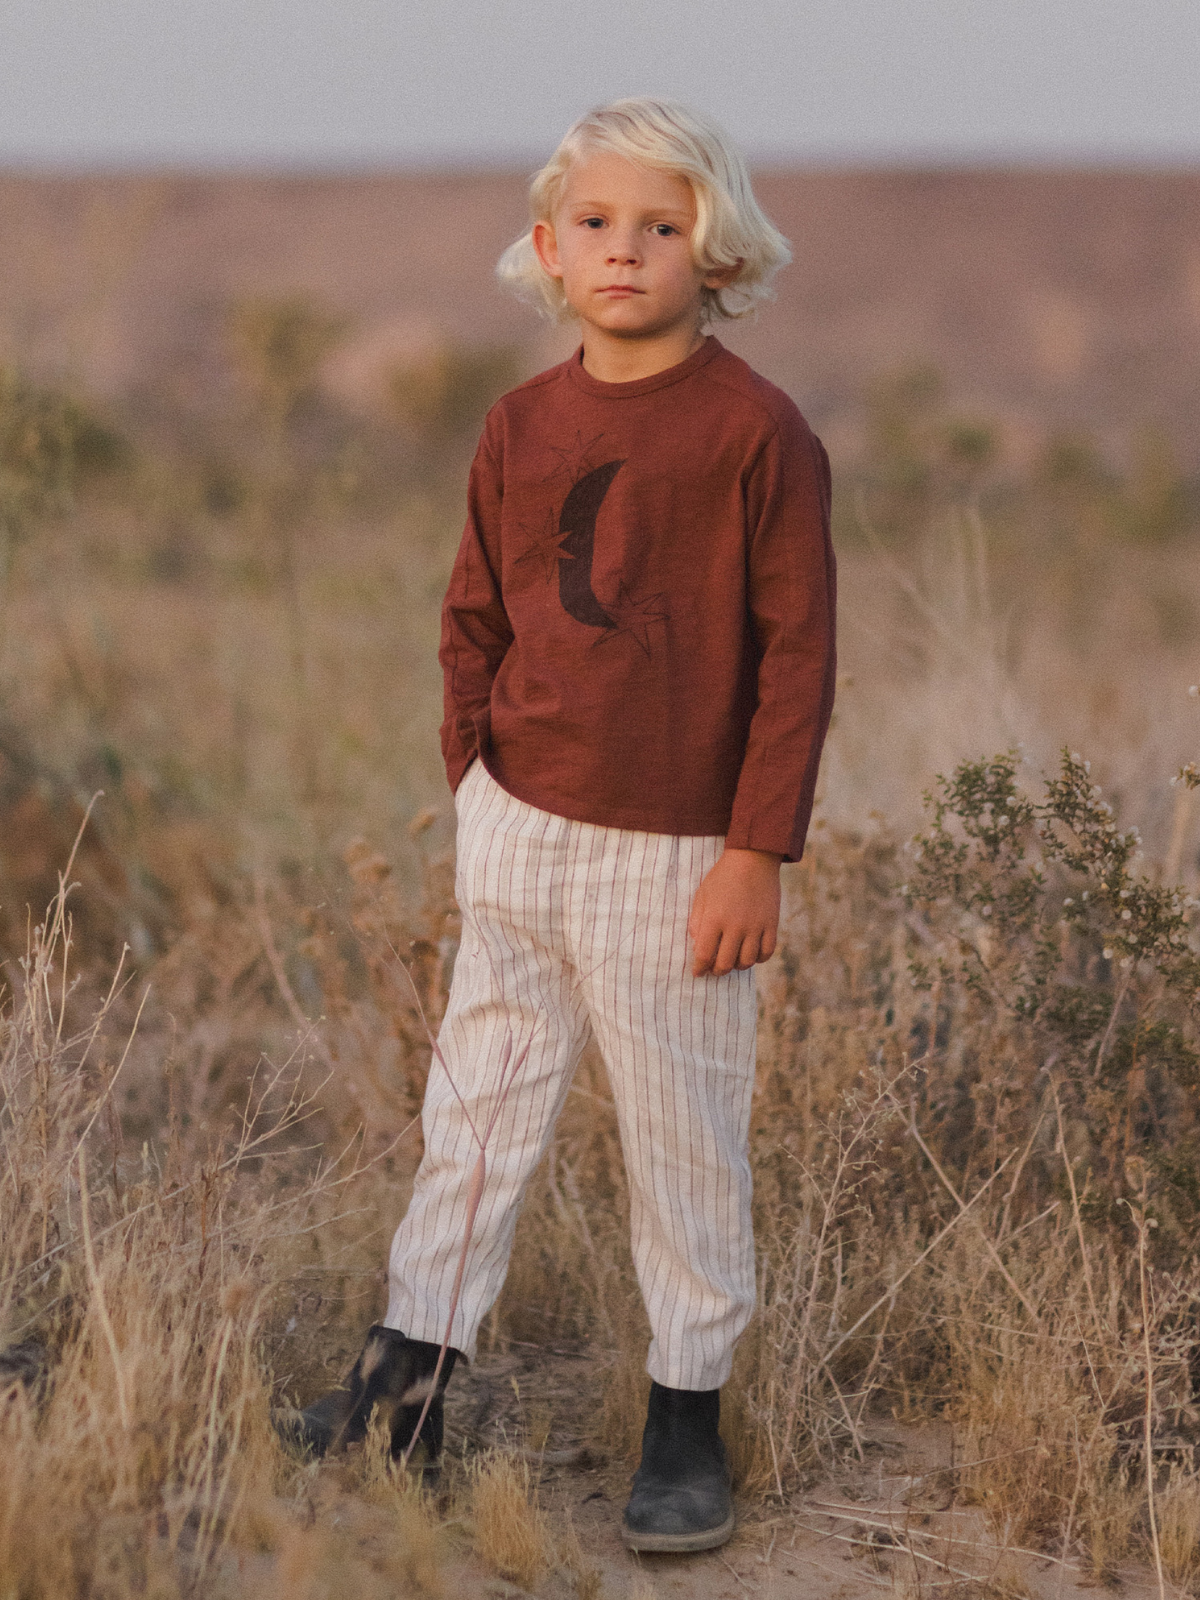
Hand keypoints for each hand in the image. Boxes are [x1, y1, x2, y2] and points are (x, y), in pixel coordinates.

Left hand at [688, 848, 782, 976]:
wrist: (753, 858)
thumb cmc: (723, 876)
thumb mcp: (702, 895)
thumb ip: (697, 920)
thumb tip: (697, 944)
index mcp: (715, 918)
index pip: (704, 954)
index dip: (699, 967)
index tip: (697, 972)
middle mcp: (736, 926)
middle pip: (725, 963)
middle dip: (716, 971)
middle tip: (714, 969)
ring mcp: (756, 926)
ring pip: (747, 961)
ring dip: (737, 966)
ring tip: (732, 960)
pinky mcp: (771, 923)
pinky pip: (767, 952)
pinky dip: (758, 959)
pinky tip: (751, 954)